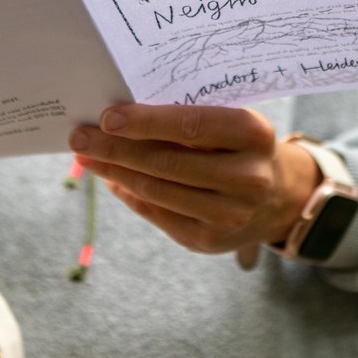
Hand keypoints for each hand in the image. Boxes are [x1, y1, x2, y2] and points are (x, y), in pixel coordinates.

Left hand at [68, 104, 319, 254]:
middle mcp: (248, 177)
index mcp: (254, 134)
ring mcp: (230, 214)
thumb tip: (119, 116)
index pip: (191, 126)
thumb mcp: (229, 121)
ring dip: (114, 172)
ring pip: (156, 191)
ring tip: (87, 156)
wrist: (277, 196)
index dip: (146, 122)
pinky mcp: (210, 241)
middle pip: (166, 162)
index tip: (107, 116)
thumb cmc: (239, 145)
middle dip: (115, 148)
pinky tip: (112, 178)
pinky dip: (129, 194)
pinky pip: (157, 213)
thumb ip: (186, 116)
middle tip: (80, 137)